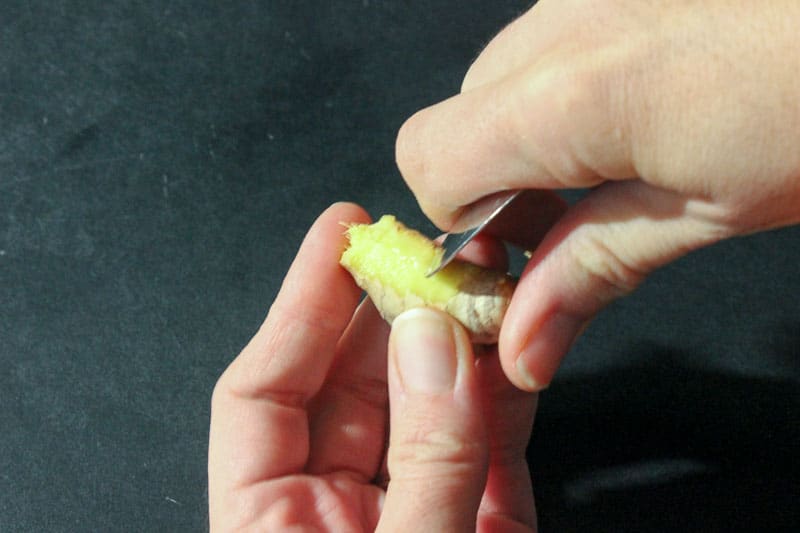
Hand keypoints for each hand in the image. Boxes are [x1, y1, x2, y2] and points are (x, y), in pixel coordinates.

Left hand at [208, 203, 537, 531]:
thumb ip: (427, 459)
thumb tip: (431, 339)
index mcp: (276, 523)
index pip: (264, 395)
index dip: (298, 308)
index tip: (336, 238)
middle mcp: (340, 510)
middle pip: (352, 384)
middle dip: (393, 310)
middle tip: (427, 250)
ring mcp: (414, 512)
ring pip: (427, 404)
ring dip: (458, 339)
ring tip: (483, 276)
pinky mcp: (485, 523)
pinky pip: (491, 442)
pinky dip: (506, 390)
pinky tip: (518, 340)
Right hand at [395, 0, 799, 390]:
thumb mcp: (711, 210)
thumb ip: (592, 272)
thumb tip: (522, 348)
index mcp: (571, 98)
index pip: (430, 162)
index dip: (458, 222)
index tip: (509, 261)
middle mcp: (560, 24)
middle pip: (455, 123)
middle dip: (490, 185)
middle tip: (563, 227)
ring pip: (499, 82)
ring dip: (528, 138)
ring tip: (614, 164)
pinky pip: (548, 42)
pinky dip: (564, 92)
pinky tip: (638, 109)